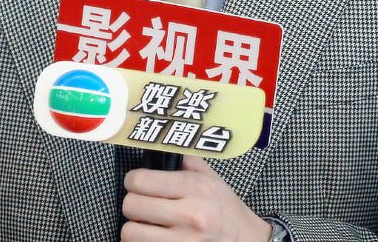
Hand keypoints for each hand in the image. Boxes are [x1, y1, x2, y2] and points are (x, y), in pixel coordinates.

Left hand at [121, 155, 271, 240]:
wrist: (247, 241)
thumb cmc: (226, 210)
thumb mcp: (211, 178)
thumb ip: (186, 160)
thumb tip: (160, 145)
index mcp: (195, 188)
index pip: (142, 181)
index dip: (132, 180)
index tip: (136, 182)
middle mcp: (190, 215)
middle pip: (132, 206)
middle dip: (132, 202)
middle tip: (140, 202)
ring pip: (130, 232)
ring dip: (134, 227)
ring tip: (145, 223)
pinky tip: (153, 236)